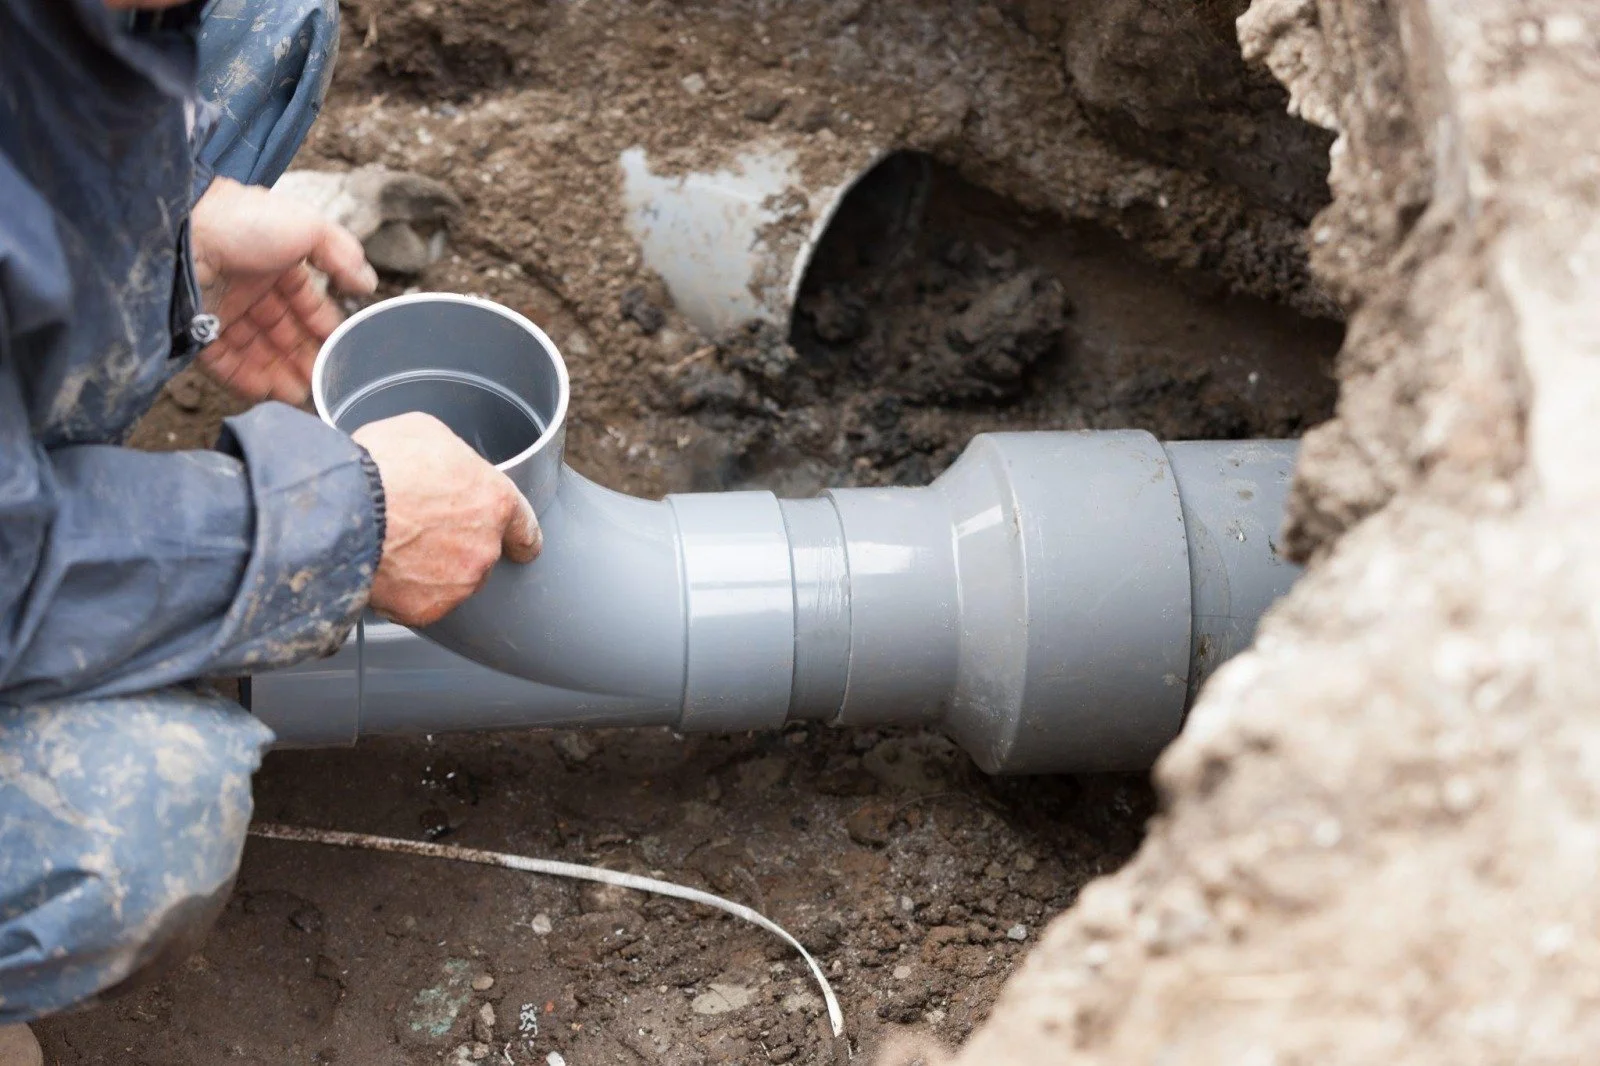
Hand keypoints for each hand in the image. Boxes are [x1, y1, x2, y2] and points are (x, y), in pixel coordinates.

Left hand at [190, 177, 378, 404]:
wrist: (177, 232)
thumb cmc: (241, 221)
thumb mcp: (307, 225)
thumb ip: (342, 253)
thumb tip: (367, 284)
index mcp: (274, 260)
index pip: (304, 300)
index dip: (323, 325)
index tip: (340, 349)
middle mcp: (247, 286)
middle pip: (282, 330)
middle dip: (304, 357)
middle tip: (324, 382)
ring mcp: (220, 308)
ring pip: (255, 350)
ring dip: (280, 373)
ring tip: (301, 397)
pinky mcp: (195, 329)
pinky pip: (223, 361)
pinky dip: (245, 379)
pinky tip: (267, 393)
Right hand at [353, 413, 541, 625]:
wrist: (341, 508)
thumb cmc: (381, 464)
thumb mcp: (425, 434)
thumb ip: (449, 459)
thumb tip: (441, 467)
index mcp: (495, 501)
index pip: (525, 530)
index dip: (519, 538)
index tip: (518, 547)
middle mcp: (484, 548)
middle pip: (480, 555)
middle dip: (455, 546)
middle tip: (417, 526)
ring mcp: (457, 583)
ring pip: (450, 581)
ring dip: (429, 569)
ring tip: (393, 544)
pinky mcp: (425, 609)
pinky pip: (416, 601)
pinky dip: (401, 591)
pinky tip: (381, 566)